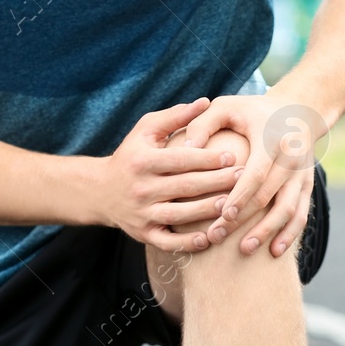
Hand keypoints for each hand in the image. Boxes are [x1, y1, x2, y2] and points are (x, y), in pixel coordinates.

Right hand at [101, 98, 249, 251]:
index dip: (207, 158)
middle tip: (244, 178)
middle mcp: (142, 188)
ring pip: (179, 215)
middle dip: (216, 182)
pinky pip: (167, 242)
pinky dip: (186, 243)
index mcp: (143, 161)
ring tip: (232, 207)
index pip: (180, 159)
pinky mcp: (143, 234)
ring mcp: (142, 213)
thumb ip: (176, 117)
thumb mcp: (145, 131)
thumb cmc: (132, 155)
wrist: (100, 191)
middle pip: (184, 186)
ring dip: (206, 212)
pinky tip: (208, 240)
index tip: (233, 155)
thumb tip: (206, 102)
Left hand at [178, 92, 319, 259]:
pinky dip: (289, 234)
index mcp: (272, 139)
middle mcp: (291, 159)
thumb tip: (185, 150)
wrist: (298, 111)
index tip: (221, 215)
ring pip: (288, 209)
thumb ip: (202, 123)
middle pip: (268, 196)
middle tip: (217, 237)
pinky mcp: (307, 186)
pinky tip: (274, 252)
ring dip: (267, 232)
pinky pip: (301, 214)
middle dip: (244, 220)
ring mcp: (302, 174)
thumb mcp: (226, 106)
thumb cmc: (252, 111)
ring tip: (245, 250)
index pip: (256, 173)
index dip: (240, 197)